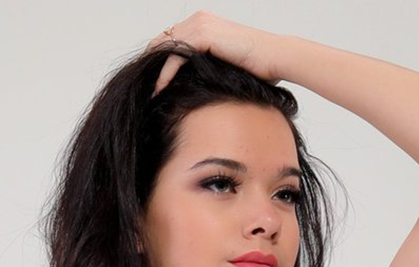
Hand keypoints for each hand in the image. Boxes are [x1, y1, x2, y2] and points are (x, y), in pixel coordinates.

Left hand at [145, 10, 281, 96]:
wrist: (276, 58)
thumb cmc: (258, 67)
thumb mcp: (225, 67)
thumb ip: (207, 69)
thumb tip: (192, 90)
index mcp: (203, 24)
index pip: (170, 42)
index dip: (158, 63)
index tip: (152, 86)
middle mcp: (198, 19)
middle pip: (162, 42)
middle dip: (150, 66)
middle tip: (142, 90)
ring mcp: (200, 24)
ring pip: (164, 48)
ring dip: (153, 72)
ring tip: (147, 94)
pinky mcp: (203, 35)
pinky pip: (174, 55)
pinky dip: (164, 74)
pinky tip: (159, 91)